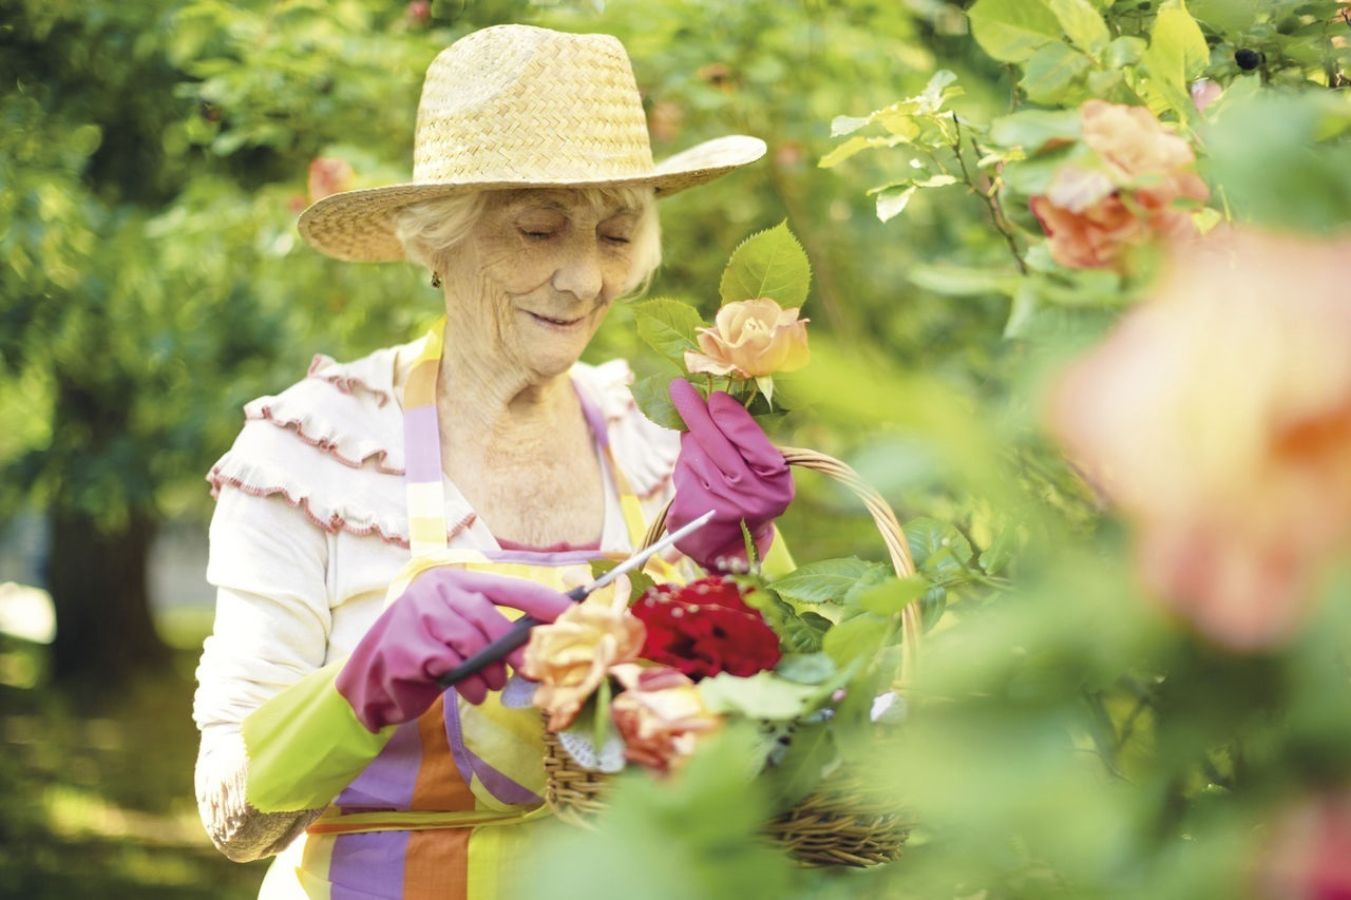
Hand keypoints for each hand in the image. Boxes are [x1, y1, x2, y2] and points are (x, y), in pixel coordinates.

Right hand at [335, 569, 572, 730]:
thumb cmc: (429, 652)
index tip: (574, 616)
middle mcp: (435, 590)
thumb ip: (494, 631)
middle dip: (512, 648)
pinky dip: (463, 683)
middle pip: (487, 617)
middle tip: (527, 670)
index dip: (544, 603)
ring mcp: (416, 616)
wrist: (374, 678)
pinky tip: (466, 691)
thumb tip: (544, 643)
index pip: (510, 588)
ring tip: (487, 686)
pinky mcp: (405, 647)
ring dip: (486, 672)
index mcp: (457, 582)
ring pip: (469, 643)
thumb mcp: (462, 633)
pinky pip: (448, 665)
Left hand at [667, 379, 793, 570]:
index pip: (748, 438)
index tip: (716, 397)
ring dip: (693, 442)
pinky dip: (686, 465)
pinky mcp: (693, 512)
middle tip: (679, 387)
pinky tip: (696, 472)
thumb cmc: (753, 495)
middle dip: (695, 411)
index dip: (729, 415)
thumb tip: (715, 401)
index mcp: (775, 482)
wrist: (735, 548)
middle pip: (715, 443)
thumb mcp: (766, 471)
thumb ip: (749, 440)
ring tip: (702, 447)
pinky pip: (683, 472)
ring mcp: (718, 506)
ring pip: (694, 453)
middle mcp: (749, 496)